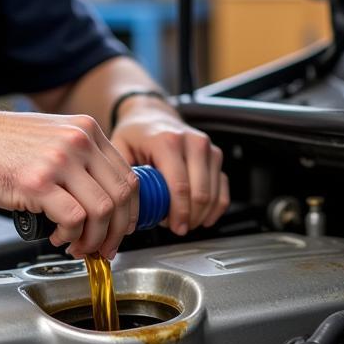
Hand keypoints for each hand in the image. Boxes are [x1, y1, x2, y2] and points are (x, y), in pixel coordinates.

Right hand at [0, 106, 138, 258]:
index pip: (127, 176)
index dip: (128, 210)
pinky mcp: (38, 183)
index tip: (121, 228)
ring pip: (102, 211)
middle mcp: (78, 142)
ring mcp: (60, 161)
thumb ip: (79, 158)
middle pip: (120, 196)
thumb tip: (100, 199)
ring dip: (94, 239)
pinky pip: (73, 219)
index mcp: (86, 130)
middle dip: (116, 231)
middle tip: (104, 248)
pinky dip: (70, 236)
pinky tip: (56, 236)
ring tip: (77, 246)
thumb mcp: (52, 136)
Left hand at [110, 104, 228, 235]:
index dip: (179, 213)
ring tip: (184, 221)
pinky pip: (224, 187)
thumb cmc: (135, 135)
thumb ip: (121, 175)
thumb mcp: (120, 150)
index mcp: (167, 141)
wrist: (151, 115)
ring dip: (201, 214)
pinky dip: (216, 207)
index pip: (179, 185)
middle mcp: (192, 142)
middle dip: (191, 217)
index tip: (174, 228)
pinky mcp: (216, 155)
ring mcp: (207, 148)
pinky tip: (204, 218)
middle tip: (177, 228)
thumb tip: (122, 206)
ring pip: (214, 193)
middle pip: (200, 193)